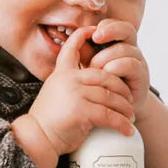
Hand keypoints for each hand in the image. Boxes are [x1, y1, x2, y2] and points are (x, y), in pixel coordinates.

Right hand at [20, 25, 135, 155]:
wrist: (37, 138)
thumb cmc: (49, 121)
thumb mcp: (56, 93)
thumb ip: (72, 85)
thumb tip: (94, 85)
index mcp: (62, 73)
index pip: (71, 49)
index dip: (82, 37)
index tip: (93, 29)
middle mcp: (69, 79)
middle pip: (105, 77)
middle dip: (121, 89)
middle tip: (130, 100)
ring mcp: (75, 93)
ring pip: (111, 97)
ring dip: (125, 109)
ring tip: (130, 118)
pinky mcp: (82, 110)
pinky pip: (110, 115)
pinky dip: (122, 124)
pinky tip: (127, 130)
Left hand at [86, 19, 152, 122]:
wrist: (117, 111)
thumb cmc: (101, 86)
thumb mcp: (90, 67)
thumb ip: (85, 53)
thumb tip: (73, 38)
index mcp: (118, 43)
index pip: (116, 24)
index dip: (106, 25)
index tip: (92, 33)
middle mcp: (130, 49)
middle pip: (126, 29)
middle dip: (110, 30)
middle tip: (96, 37)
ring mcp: (138, 62)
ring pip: (125, 49)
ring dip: (106, 57)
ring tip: (94, 68)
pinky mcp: (141, 76)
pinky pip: (131, 64)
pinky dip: (116, 67)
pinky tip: (107, 75)